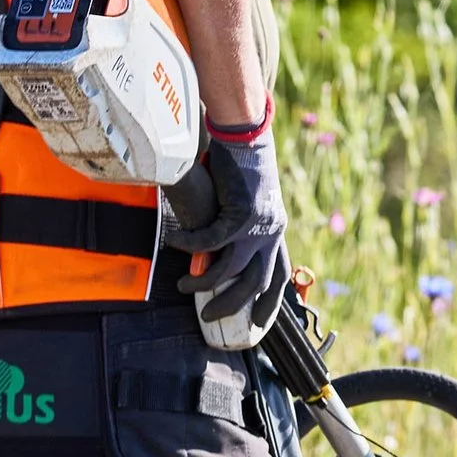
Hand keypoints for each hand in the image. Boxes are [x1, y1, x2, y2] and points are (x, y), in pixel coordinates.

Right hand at [170, 124, 288, 326]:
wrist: (246, 133)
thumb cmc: (243, 160)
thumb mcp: (249, 197)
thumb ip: (240, 221)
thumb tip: (217, 241)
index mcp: (277, 229)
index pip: (281, 275)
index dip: (270, 302)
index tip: (257, 323)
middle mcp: (272, 231)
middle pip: (256, 282)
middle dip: (233, 304)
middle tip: (210, 316)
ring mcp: (257, 225)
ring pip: (231, 269)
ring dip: (205, 283)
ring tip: (184, 285)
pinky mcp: (239, 214)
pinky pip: (210, 241)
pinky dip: (190, 245)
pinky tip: (174, 241)